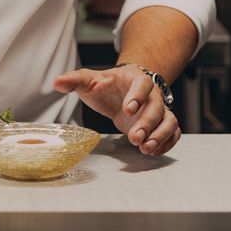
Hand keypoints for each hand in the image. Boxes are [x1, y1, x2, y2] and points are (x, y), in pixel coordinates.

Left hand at [52, 66, 178, 155]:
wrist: (120, 90)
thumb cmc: (105, 85)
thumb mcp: (89, 81)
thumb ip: (75, 80)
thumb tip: (57, 82)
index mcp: (135, 78)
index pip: (143, 83)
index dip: (138, 96)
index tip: (127, 109)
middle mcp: (151, 94)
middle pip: (158, 106)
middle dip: (147, 123)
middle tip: (134, 138)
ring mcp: (158, 109)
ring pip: (169, 120)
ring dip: (160, 136)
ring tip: (145, 149)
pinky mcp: (160, 123)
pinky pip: (173, 132)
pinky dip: (167, 142)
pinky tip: (152, 151)